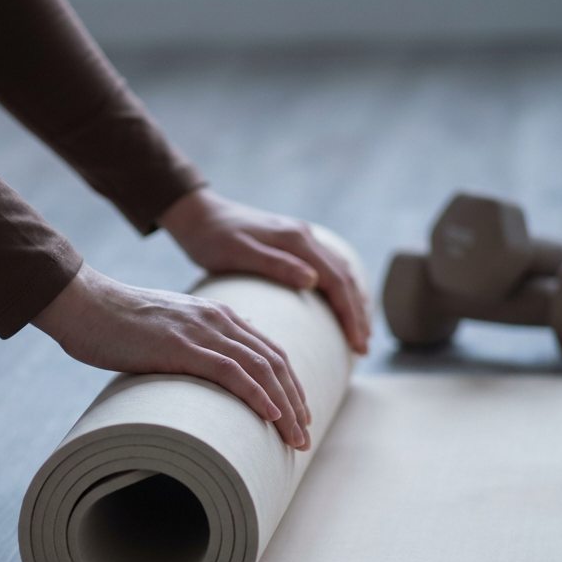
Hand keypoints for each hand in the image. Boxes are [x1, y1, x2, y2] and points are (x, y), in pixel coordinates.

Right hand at [33, 264, 312, 448]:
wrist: (83, 304)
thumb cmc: (114, 325)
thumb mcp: (164, 333)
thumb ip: (188, 348)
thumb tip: (198, 383)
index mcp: (217, 314)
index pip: (269, 349)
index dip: (289, 383)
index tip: (298, 414)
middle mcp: (218, 319)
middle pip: (274, 360)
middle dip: (296, 400)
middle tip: (305, 436)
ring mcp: (200, 331)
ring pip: (260, 368)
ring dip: (285, 406)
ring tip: (296, 438)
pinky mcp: (181, 346)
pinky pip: (231, 371)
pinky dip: (256, 394)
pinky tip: (270, 416)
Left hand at [158, 188, 370, 353]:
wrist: (198, 213)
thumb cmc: (212, 238)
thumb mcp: (238, 252)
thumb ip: (275, 264)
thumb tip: (313, 280)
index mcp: (296, 239)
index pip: (336, 280)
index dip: (350, 314)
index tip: (356, 345)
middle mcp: (304, 236)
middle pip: (345, 278)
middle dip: (358, 314)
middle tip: (363, 349)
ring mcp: (301, 238)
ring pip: (340, 273)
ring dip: (353, 304)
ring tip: (358, 336)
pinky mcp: (293, 244)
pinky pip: (328, 269)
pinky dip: (341, 291)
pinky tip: (340, 309)